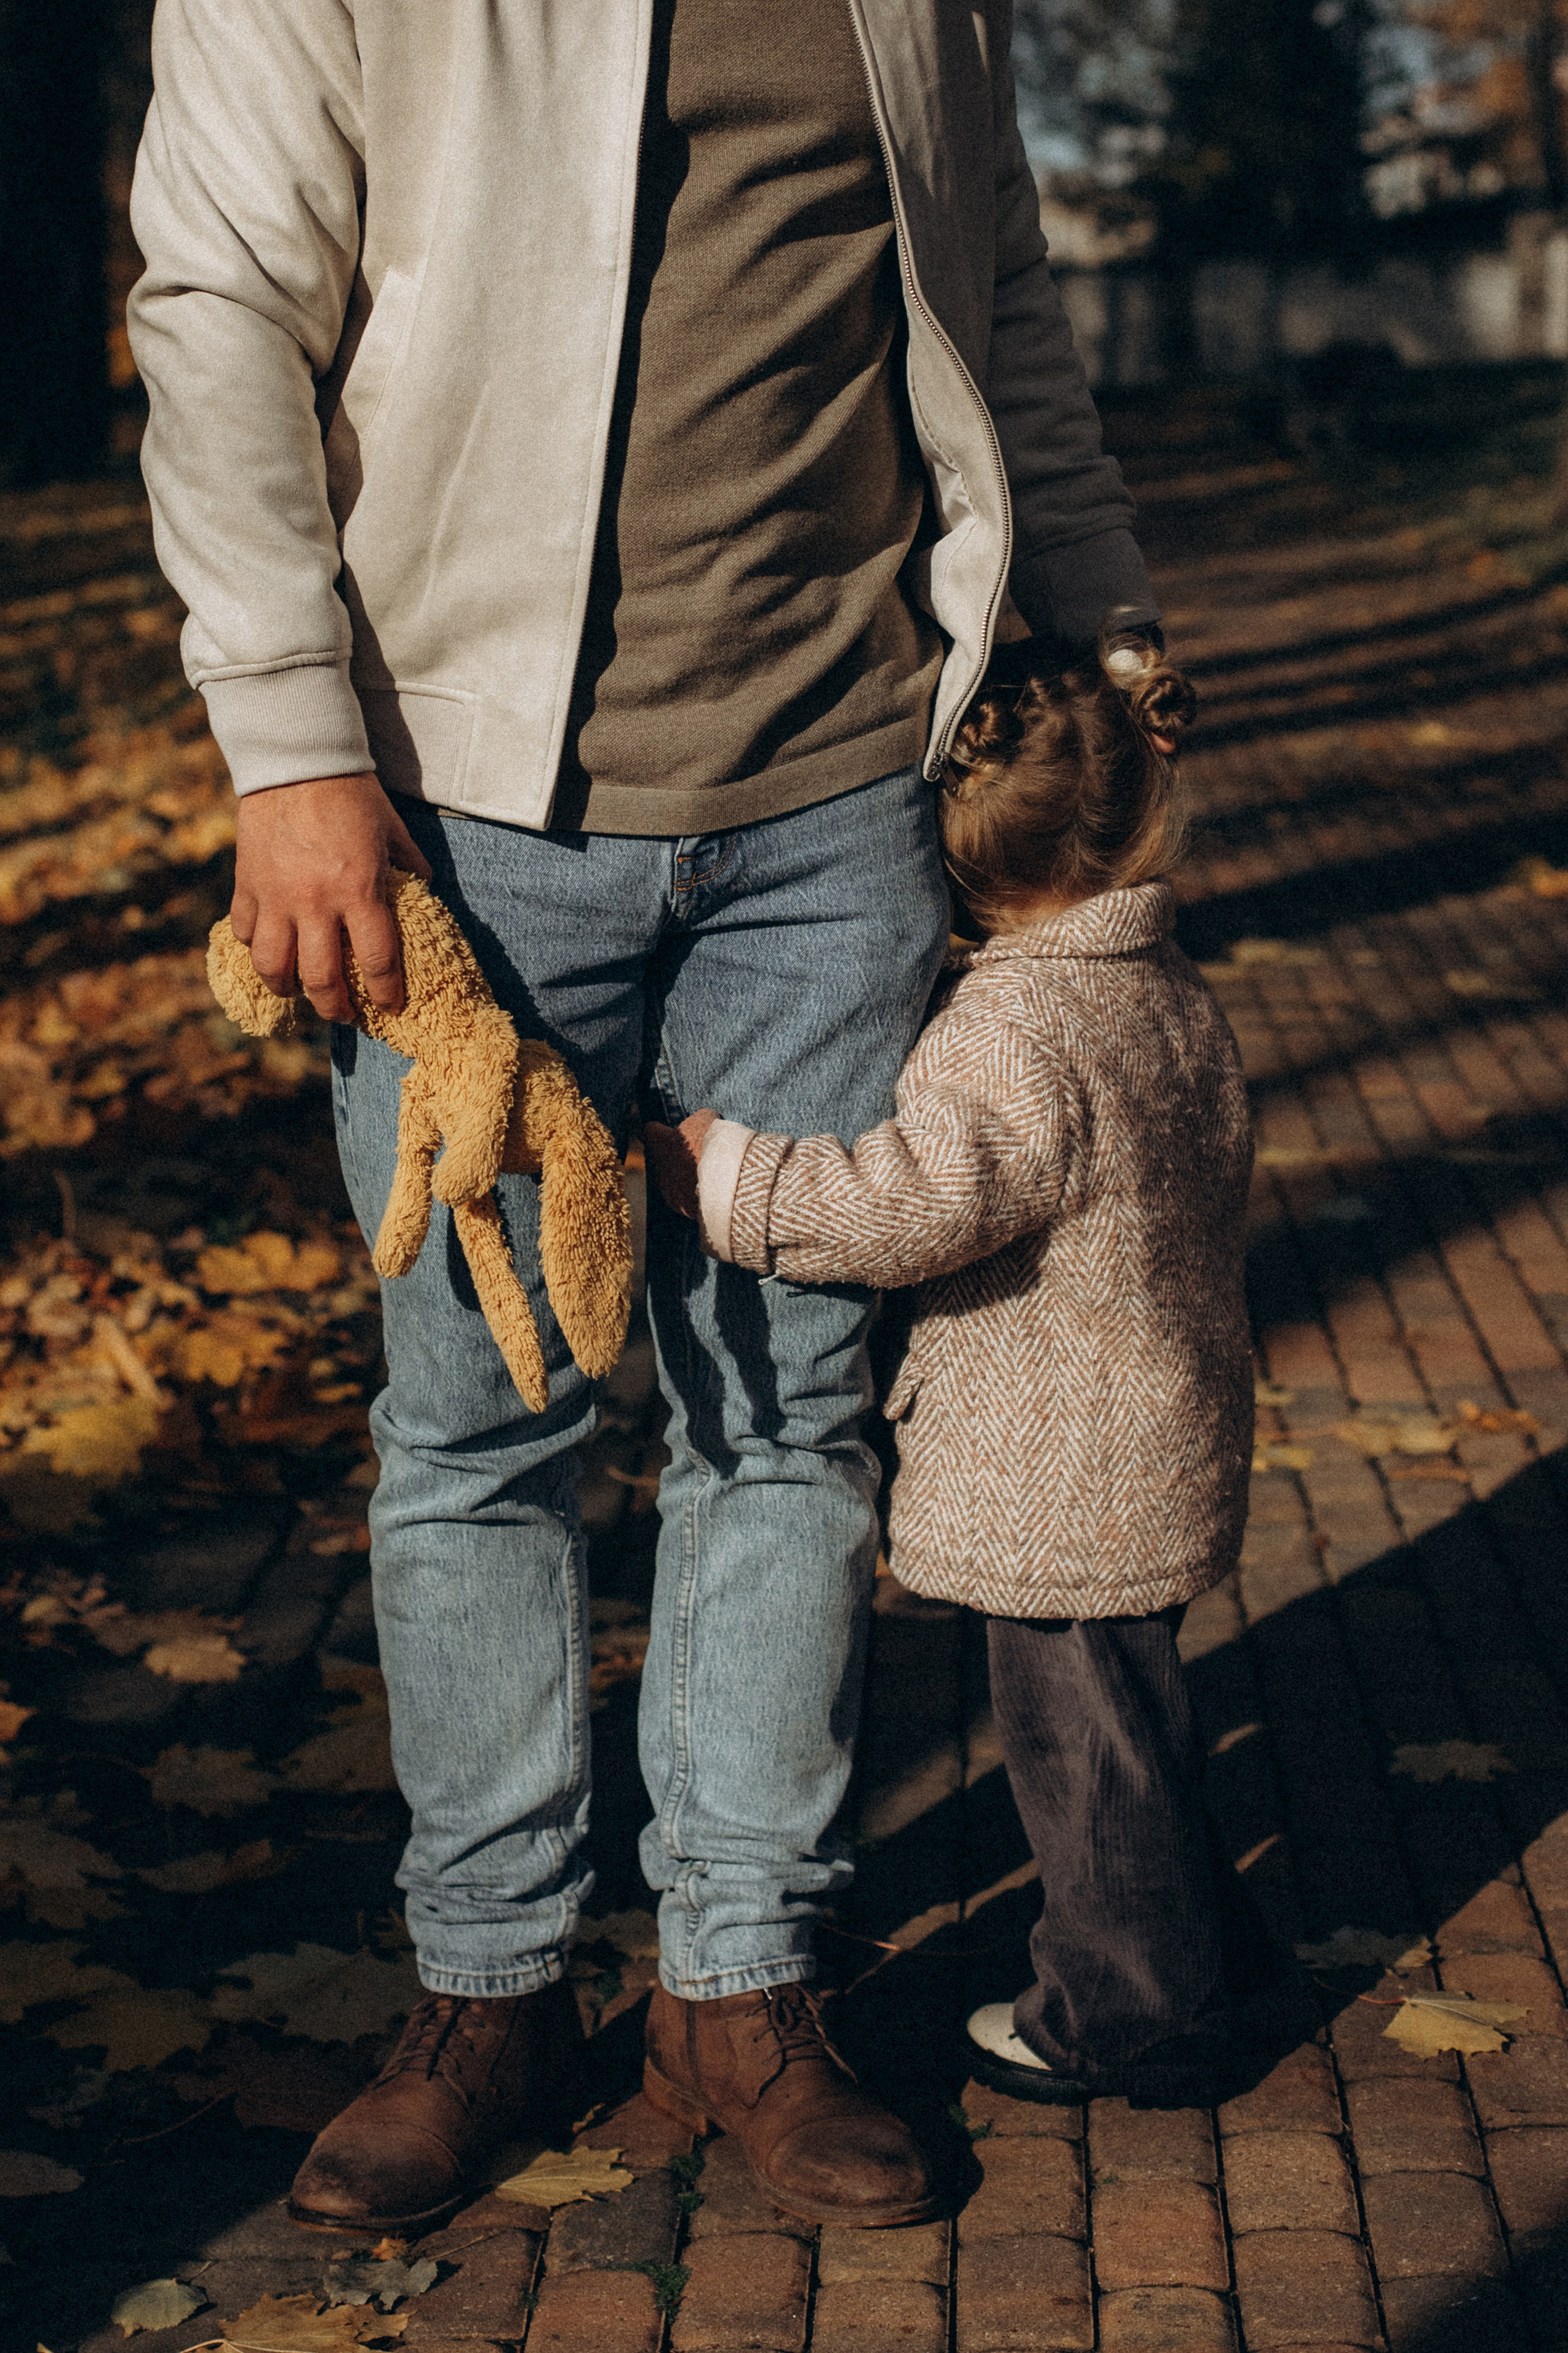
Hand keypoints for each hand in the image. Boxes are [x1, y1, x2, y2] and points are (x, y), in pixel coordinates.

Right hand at [230, 773, 432, 1022]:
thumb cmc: (352, 794)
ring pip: (273, 966)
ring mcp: (275, 897)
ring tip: (298, 992)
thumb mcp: (392, 831)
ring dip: (287, 989)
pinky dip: (255, 947)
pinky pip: (245, 932)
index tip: (389, 1007)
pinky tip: (268, 949)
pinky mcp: (246, 885)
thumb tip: (423, 891)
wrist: (296, 760)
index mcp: (359, 891)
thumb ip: (409, 866)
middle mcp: (315, 903)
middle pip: (321, 979)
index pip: (376, 961)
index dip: (385, 992)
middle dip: (334, 1007)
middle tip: (343, 1015)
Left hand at [643, 1109, 716, 1221]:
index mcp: (658, 1141)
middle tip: (688, 1151)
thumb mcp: (707, 1120)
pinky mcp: (677, 1205)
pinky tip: (703, 1187)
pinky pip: (677, 1194)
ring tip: (699, 1171)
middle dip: (668, 1153)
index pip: (648, 1131)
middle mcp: (655, 1165)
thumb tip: (699, 1123)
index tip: (667, 1131)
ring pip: (665, 1177)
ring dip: (677, 1173)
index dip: (659, 1131)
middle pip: (656, 1156)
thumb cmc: (714, 1145)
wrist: (726, 1181)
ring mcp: (664, 1187)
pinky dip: (687, 1191)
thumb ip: (696, 1120)